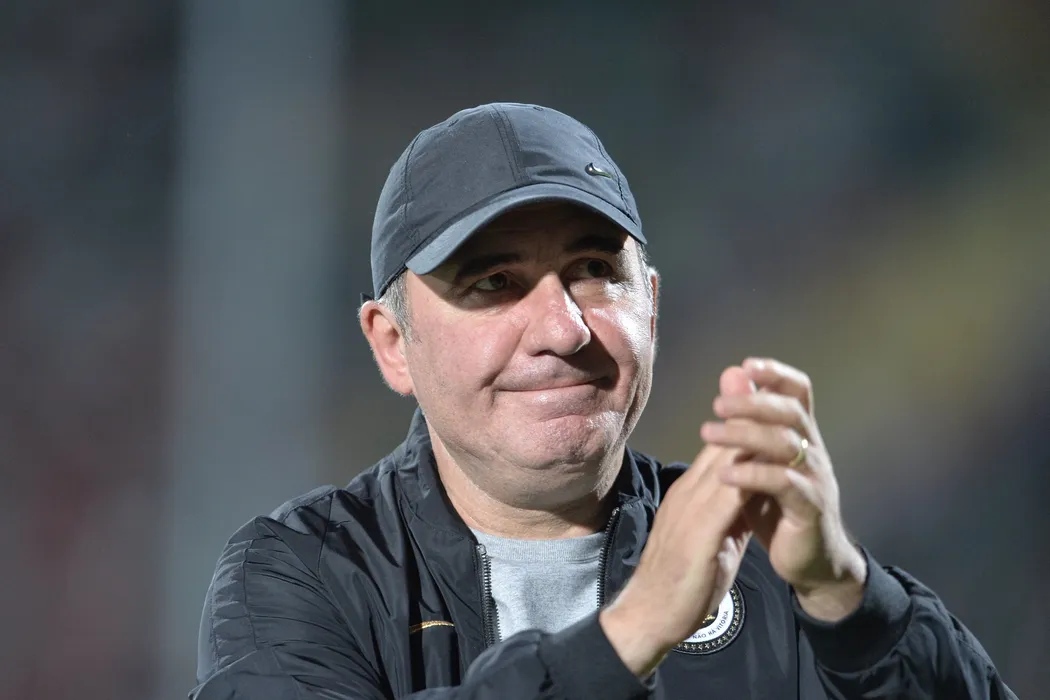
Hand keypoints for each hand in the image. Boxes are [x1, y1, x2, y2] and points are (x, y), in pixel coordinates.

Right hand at [600, 367, 753, 676]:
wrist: (649, 617)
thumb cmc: (680, 582)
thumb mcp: (710, 539)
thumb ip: (728, 513)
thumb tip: (747, 491)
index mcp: (692, 497)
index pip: (718, 449)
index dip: (736, 416)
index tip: (750, 383)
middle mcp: (688, 497)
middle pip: (718, 445)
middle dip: (736, 408)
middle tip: (751, 370)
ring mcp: (689, 515)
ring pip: (719, 466)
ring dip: (739, 432)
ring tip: (757, 401)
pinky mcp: (695, 539)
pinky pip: (720, 504)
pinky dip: (738, 479)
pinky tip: (756, 462)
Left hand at [700, 357, 866, 621]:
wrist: (810, 562)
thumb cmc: (779, 509)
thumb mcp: (757, 462)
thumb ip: (745, 421)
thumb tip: (731, 375)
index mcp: (801, 436)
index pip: (799, 392)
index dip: (776, 374)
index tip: (746, 365)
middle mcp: (813, 451)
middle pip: (790, 412)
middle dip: (753, 402)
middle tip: (717, 405)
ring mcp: (814, 479)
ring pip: (784, 443)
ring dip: (744, 434)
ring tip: (707, 433)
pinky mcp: (809, 508)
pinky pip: (782, 484)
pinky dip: (751, 474)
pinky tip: (724, 473)